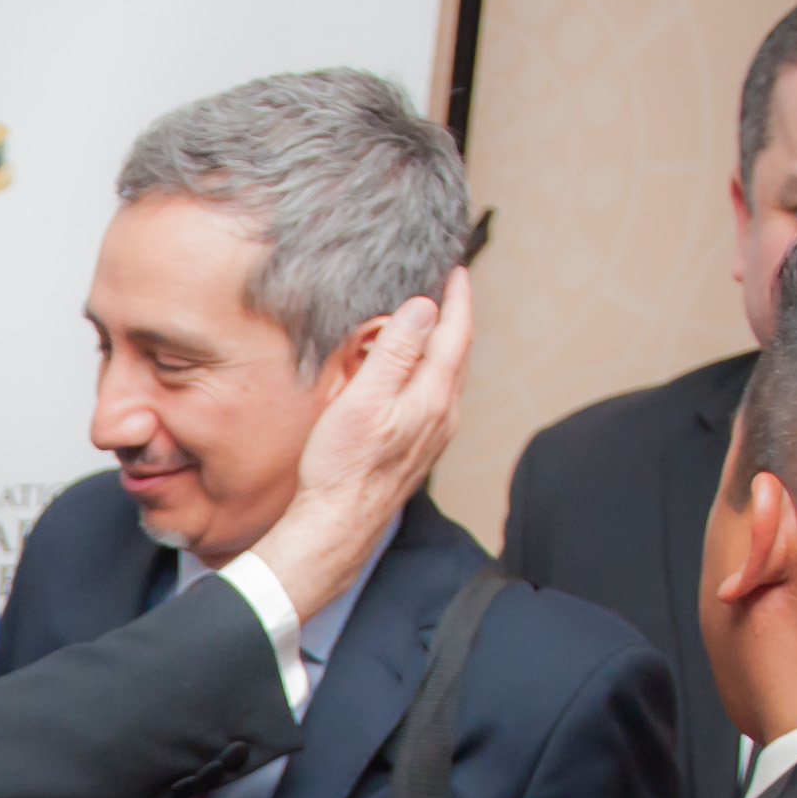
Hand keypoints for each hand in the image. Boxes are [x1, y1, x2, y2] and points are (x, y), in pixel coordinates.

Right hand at [252, 267, 475, 619]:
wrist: (339, 524)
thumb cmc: (343, 467)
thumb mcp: (363, 400)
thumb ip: (396, 351)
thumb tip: (423, 308)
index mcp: (433, 396)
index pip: (455, 334)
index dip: (457, 299)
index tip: (456, 273)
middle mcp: (443, 414)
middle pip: (457, 354)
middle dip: (453, 318)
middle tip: (446, 290)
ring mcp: (434, 434)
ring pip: (448, 377)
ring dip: (443, 346)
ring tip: (431, 324)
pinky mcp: (420, 448)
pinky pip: (436, 397)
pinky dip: (431, 371)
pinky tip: (413, 374)